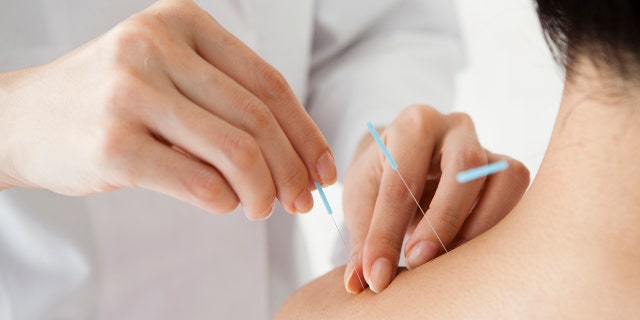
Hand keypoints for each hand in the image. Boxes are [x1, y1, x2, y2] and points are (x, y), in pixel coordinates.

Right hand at [0, 0, 335, 219]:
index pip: (268, 83)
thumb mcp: (171, 75)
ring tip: (264, 209)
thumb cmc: (111, 101)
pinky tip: (226, 204)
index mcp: (182, 21)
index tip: (323, 169)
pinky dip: (225, 200)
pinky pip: (198, 182)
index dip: (305, 132)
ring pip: (235, 150)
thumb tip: (301, 158)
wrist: (22, 118)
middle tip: (301, 201)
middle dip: (292, 169)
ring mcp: (131, 92)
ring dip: (263, 191)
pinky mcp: (113, 143)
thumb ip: (228, 101)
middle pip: (257, 117)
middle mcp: (156, 45)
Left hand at [342, 105, 529, 292]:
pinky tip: (468, 250)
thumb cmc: (381, 180)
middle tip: (417, 262)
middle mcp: (454, 127)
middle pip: (464, 167)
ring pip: (503, 179)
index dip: (386, 233)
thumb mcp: (362, 204)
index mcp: (411, 125)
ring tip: (448, 259)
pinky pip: (517, 194)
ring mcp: (486, 147)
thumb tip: (359, 282)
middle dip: (442, 221)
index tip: (377, 275)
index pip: (401, 180)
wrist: (404, 167)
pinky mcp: (506, 171)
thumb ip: (363, 241)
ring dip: (478, 226)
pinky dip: (496, 226)